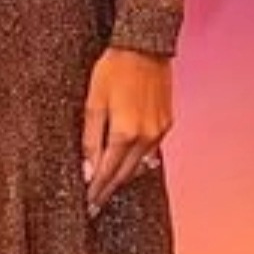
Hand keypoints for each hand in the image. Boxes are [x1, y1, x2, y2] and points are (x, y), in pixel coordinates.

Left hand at [80, 48, 172, 217]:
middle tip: (94, 205)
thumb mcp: (93, 102)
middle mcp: (146, 137)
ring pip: (138, 165)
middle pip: (124, 174)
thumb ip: (91, 138)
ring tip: (106, 189)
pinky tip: (127, 164)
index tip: (87, 205)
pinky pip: (150, 151)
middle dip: (107, 190)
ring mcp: (159, 131)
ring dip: (122, 177)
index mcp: (125, 133)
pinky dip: (136, 161)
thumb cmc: (113, 69)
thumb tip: (88, 170)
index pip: (107, 172)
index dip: (96, 190)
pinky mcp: (166, 123)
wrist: (145, 47)